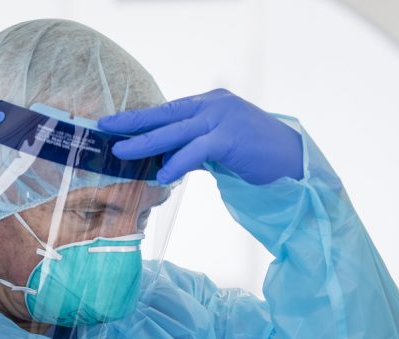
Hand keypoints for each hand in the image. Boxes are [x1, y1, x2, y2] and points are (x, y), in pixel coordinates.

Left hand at [98, 89, 302, 185]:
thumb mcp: (218, 148)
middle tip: (105, 127)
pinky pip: (196, 150)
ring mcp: (223, 118)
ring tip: (121, 152)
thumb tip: (163, 159)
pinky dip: (177, 162)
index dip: (141, 118)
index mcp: (210, 103)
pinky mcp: (231, 138)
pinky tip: (162, 174)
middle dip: (133, 122)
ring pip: (176, 130)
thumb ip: (193, 148)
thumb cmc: (256, 157)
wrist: (293, 162)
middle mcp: (214, 105)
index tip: (115, 124)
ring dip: (146, 142)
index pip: (169, 110)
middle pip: (166, 114)